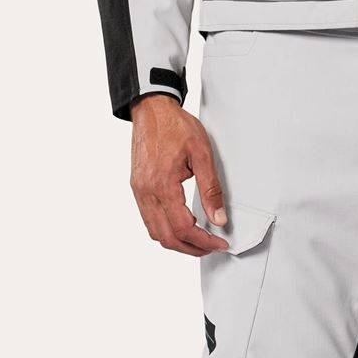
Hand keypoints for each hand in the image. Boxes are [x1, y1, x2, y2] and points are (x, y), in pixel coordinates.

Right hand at [129, 93, 230, 255]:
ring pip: (155, 232)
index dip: (204, 241)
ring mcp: (139, 192)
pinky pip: (148, 219)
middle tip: (211, 247)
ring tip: (198, 240)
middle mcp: (147, 193)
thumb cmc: (176, 126)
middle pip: (167, 237)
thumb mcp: (201, 153)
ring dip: (177, 242)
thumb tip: (219, 218)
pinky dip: (165, 229)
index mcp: (163, 185)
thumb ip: (211, 189)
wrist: (152, 109)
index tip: (220, 243)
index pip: (183, 228)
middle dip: (191, 248)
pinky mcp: (137, 188)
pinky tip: (179, 225)